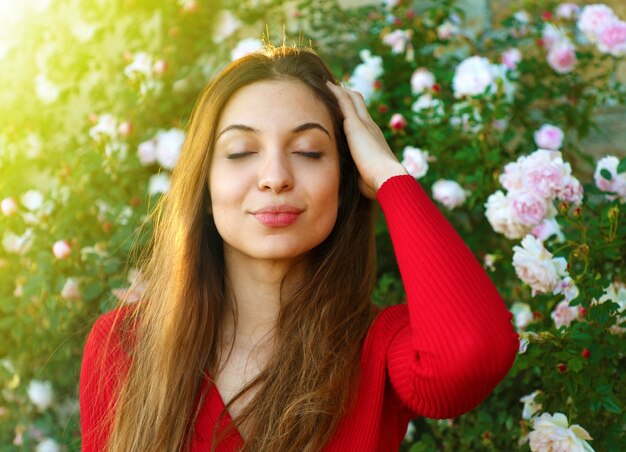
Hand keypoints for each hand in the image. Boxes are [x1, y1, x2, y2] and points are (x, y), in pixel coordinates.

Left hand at [326, 81, 406, 198]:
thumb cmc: (377, 183)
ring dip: (340, 91)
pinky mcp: (355, 124)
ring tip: (327, 85)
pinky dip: (335, 92)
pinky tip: (325, 86)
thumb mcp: (365, 176)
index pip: (363, 120)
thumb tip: (349, 182)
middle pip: (359, 104)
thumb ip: (357, 173)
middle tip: (333, 89)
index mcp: (374, 139)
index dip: (353, 112)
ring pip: (352, 99)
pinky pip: (344, 101)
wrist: (387, 178)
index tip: (342, 108)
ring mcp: (364, 124)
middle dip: (347, 96)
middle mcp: (371, 127)